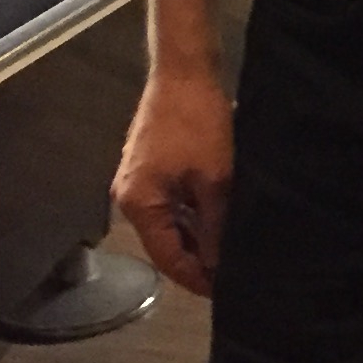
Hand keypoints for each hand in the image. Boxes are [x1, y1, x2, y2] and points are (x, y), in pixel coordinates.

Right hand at [112, 65, 233, 297]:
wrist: (184, 70)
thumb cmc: (198, 122)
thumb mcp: (214, 179)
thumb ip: (215, 225)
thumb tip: (219, 264)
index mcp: (138, 204)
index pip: (166, 258)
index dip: (195, 278)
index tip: (223, 292)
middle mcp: (130, 196)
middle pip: (165, 242)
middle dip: (198, 259)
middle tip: (232, 274)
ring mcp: (138, 181)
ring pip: (170, 222)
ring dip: (198, 236)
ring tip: (229, 251)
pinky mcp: (150, 167)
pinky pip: (171, 203)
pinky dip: (193, 214)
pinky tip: (219, 221)